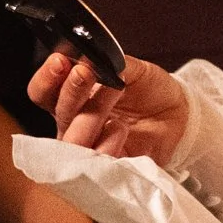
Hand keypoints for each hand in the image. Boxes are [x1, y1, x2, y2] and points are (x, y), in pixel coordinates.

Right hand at [30, 49, 188, 158]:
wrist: (179, 114)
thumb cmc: (150, 89)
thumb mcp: (132, 68)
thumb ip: (111, 63)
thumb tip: (91, 55)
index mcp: (73, 97)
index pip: (43, 92)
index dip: (46, 78)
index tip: (60, 61)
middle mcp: (75, 123)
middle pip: (58, 114)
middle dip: (70, 92)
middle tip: (85, 73)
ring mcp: (90, 147)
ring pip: (73, 141)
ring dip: (90, 115)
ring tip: (114, 92)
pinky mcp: (109, 167)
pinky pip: (97, 163)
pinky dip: (106, 144)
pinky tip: (120, 129)